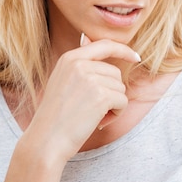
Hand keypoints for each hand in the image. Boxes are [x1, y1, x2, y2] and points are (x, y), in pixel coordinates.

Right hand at [26, 34, 140, 161]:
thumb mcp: (61, 80)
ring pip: (120, 87)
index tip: (135, 57)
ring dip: (113, 105)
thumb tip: (91, 40)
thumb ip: (79, 63)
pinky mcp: (101, 95)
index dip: (123, 50)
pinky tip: (99, 121)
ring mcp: (90, 78)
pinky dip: (116, 114)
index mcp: (69, 58)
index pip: (104, 44)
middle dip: (111, 92)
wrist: (46, 140)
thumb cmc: (55, 116)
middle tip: (95, 109)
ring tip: (93, 116)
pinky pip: (123, 101)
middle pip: (115, 72)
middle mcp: (79, 63)